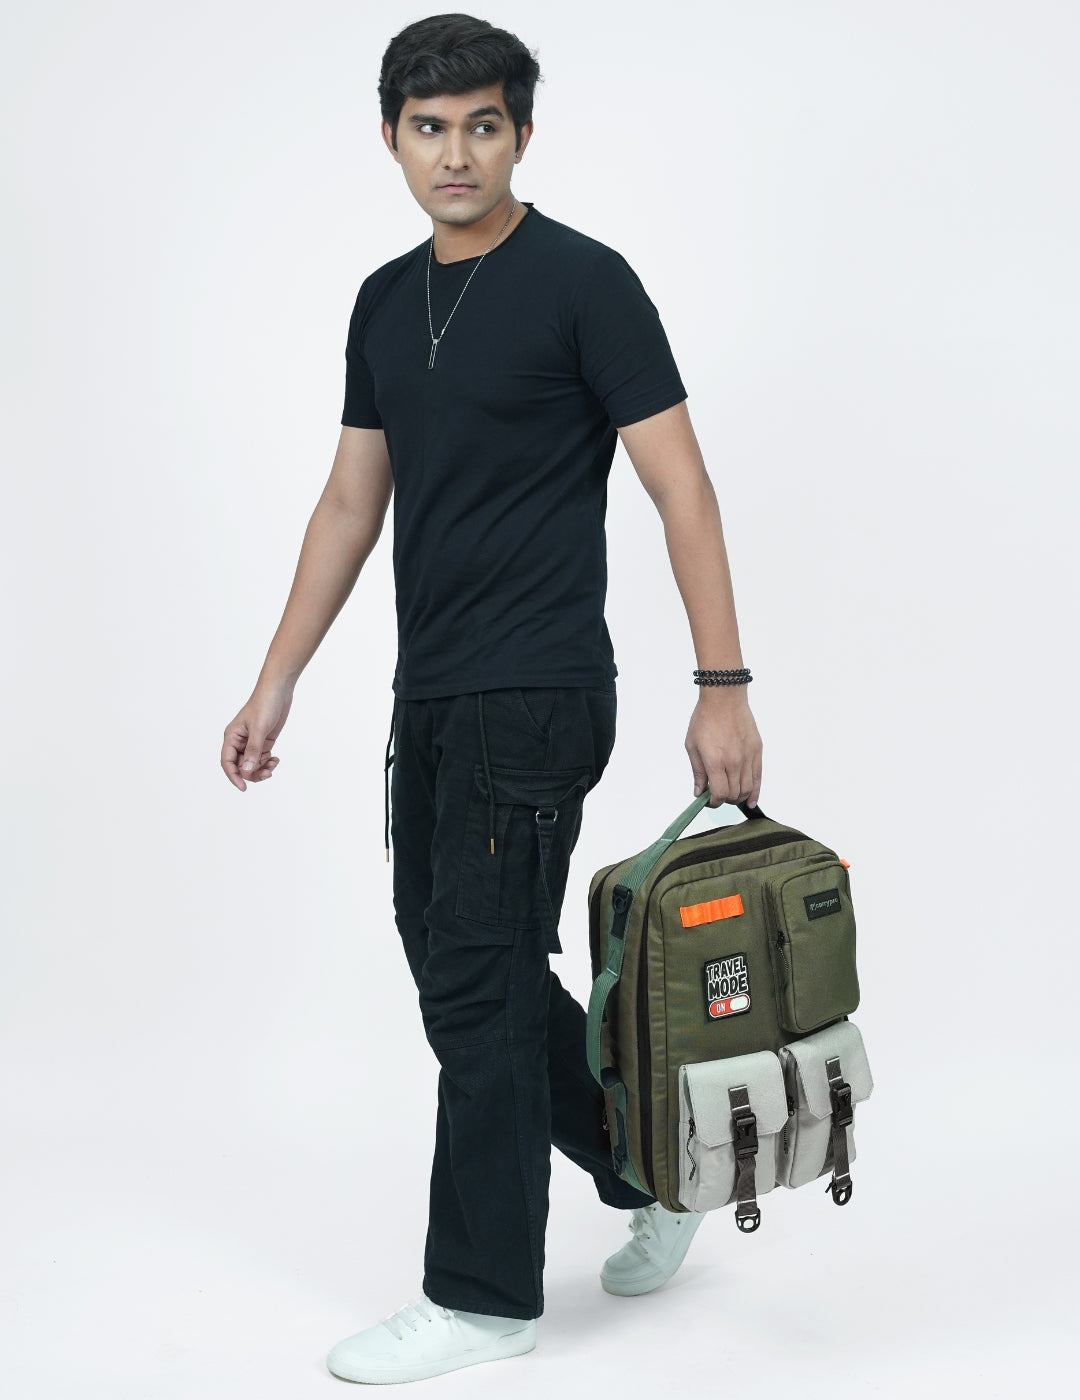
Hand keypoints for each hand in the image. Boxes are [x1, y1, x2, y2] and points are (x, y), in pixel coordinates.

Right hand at [221, 682, 293, 791]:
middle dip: (252, 773)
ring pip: (252, 764)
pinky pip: (262, 758)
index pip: (227, 762)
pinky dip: (268, 762)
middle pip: (241, 766)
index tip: (243, 787)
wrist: (279, 690)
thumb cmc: (265, 704)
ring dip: (262, 769)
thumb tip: (246, 771)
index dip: (233, 776)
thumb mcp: (259, 729)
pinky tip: (276, 760)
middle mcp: (239, 741)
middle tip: (267, 773)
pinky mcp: (263, 741)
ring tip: (273, 765)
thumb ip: (253, 751)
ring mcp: (251, 742)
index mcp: (232, 737)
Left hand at [685, 687, 761, 807]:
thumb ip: (698, 771)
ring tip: (731, 795)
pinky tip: (750, 800)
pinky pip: (758, 777)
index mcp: (715, 761)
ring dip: (738, 797)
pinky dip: (755, 792)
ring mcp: (747, 757)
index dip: (713, 802)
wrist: (724, 698)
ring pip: (747, 789)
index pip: (719, 794)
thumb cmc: (705, 719)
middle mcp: (733, 762)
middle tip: (717, 796)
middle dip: (724, 800)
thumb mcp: (692, 746)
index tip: (709, 801)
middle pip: (734, 794)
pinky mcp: (757, 751)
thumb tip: (699, 792)